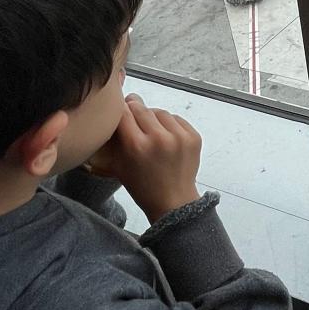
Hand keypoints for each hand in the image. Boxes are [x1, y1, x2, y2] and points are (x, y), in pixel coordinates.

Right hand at [86, 94, 201, 222]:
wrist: (173, 202)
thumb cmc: (142, 186)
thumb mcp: (118, 164)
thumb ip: (114, 137)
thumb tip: (115, 107)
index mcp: (137, 146)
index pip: (123, 112)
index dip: (119, 110)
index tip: (119, 111)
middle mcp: (159, 138)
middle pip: (141, 108)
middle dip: (134, 111)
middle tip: (133, 119)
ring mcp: (179, 137)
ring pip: (159, 111)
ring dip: (153, 117)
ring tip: (151, 131)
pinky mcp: (194, 137)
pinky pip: (176, 119)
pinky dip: (169, 124)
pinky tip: (166, 137)